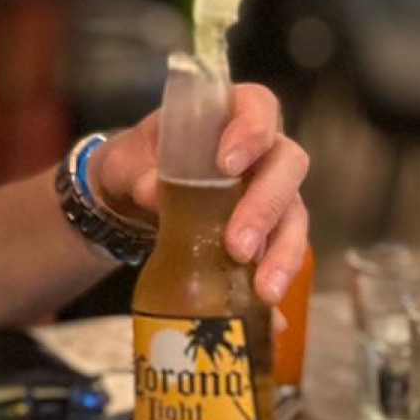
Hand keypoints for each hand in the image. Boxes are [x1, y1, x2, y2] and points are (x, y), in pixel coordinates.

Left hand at [93, 82, 309, 304]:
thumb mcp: (124, 162)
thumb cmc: (137, 164)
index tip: (228, 163)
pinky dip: (276, 279)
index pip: (258, 106)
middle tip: (238, 244)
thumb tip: (150, 192)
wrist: (131, 199)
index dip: (252, 131)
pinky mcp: (270, 232)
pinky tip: (268, 312)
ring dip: (283, 252)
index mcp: (229, 115)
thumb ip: (135, 171)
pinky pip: (284, 252)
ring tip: (263, 289)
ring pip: (295, 215)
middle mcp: (261, 151)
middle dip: (265, 207)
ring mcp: (270, 192)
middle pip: (286, 166)